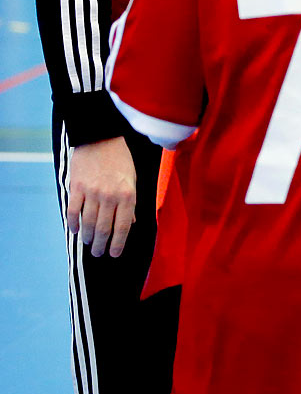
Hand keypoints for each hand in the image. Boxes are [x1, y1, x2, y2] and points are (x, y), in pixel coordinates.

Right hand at [66, 136, 136, 257]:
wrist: (101, 139)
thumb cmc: (120, 161)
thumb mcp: (132, 180)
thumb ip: (131, 202)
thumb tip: (130, 224)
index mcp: (128, 195)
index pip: (122, 227)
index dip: (118, 244)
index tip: (114, 254)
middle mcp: (110, 196)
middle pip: (104, 229)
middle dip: (101, 245)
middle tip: (98, 253)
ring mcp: (92, 192)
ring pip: (88, 223)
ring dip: (88, 237)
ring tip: (88, 244)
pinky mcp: (76, 187)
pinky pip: (73, 211)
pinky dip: (73, 224)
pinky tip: (74, 230)